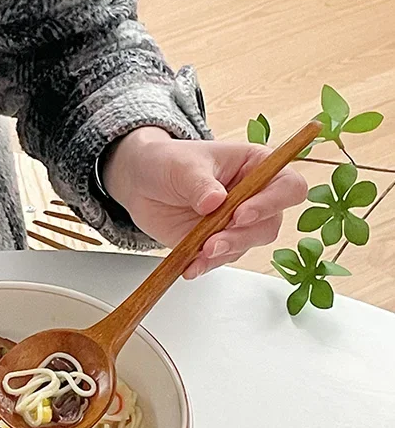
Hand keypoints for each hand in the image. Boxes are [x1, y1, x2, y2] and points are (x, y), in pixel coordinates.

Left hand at [102, 128, 307, 277]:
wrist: (140, 183)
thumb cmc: (168, 162)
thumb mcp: (182, 166)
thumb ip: (200, 183)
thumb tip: (214, 201)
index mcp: (256, 166)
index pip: (288, 186)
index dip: (271, 203)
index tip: (241, 214)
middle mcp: (254, 196)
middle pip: (271, 223)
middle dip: (243, 235)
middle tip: (214, 240)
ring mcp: (237, 222)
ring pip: (249, 244)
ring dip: (226, 251)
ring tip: (200, 252)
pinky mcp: (219, 241)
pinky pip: (222, 258)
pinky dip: (207, 264)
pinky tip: (191, 265)